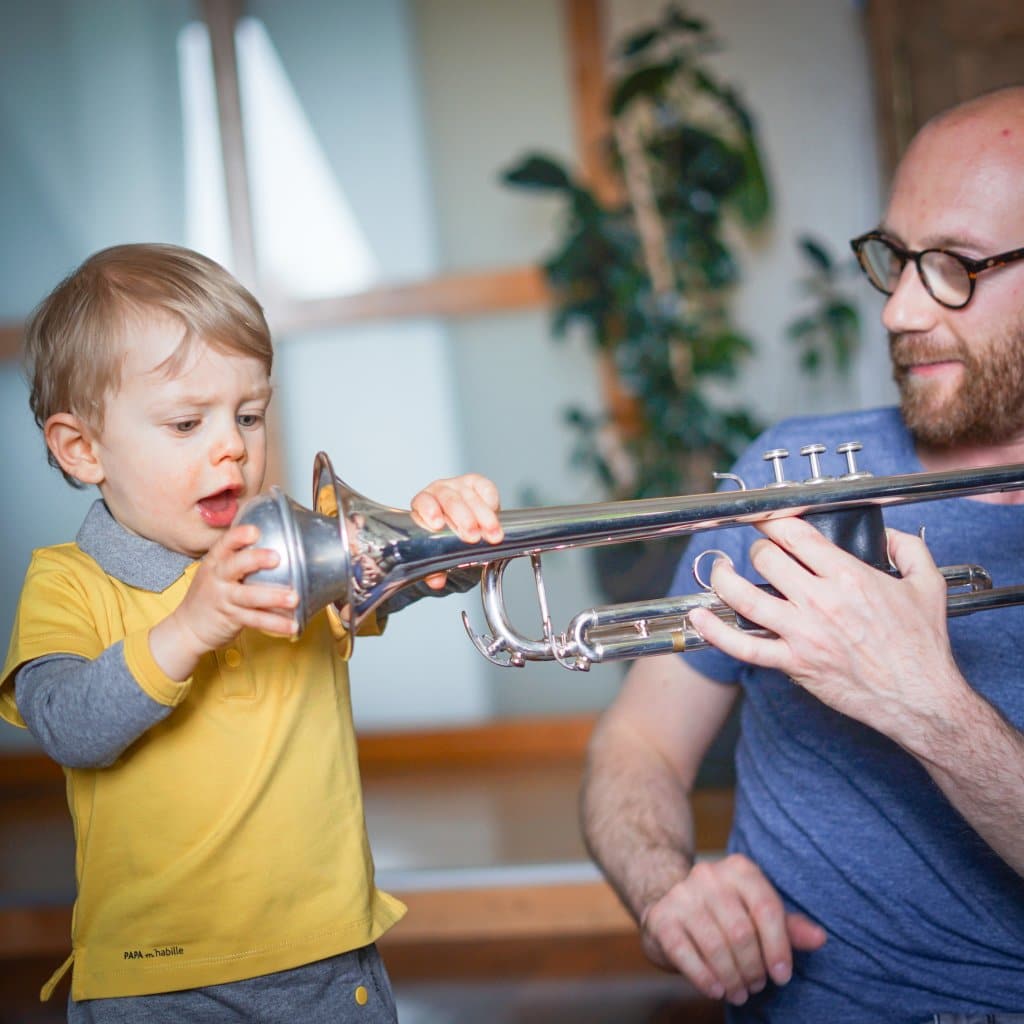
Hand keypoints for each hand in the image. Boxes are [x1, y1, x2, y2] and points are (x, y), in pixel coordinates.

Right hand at [150, 524, 298, 679]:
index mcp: (215, 562)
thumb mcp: (217, 572)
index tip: (254, 531)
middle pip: (234, 566)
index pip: (224, 544)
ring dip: (273, 597)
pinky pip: (255, 620)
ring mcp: (223, 599)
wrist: (187, 629)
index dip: (238, 536)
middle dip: (255, 559)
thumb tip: (277, 543)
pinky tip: (292, 625)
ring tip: (294, 598)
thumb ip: (239, 559)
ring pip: (248, 596)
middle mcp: (217, 578)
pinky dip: (275, 624)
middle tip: (277, 557)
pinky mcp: (231, 619)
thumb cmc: (210, 595)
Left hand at [410, 474, 502, 588]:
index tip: (438, 524)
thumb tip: (437, 581)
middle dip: (463, 518)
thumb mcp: (440, 553)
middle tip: (472, 536)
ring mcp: (459, 486)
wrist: (464, 528)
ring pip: (470, 496)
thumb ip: (436, 567)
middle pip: (449, 500)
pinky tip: (496, 513)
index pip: (424, 502)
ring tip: (492, 534)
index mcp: (423, 505)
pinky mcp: (477, 483)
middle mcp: (439, 492)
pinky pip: (485, 488)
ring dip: (483, 516)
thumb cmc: (446, 538)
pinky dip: (490, 501)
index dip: (429, 511)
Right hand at [640, 853, 825, 1004]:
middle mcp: (708, 875)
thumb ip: (788, 926)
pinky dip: (704, 978)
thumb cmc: (726, 914)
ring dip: (732, 978)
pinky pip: (685, 953)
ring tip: (739, 993)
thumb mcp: (758, 914)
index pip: (766, 908)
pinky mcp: (661, 917)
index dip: (778, 948)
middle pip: (741, 932)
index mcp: (739, 869)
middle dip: (753, 969)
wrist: (671, 906)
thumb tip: (820, 938)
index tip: (782, 976)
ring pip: (715, 945)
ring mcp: (681, 894)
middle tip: (756, 986)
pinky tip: (716, 989)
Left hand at [689, 518, 960, 738]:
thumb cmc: (923, 646)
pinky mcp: (793, 663)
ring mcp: (802, 633)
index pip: (795, 534)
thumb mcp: (928, 585)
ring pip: (745, 596)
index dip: (775, 519)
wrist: (922, 699)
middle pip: (766, 558)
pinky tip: (699, 618)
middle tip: (762, 550)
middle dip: (759, 548)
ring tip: (721, 570)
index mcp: (848, 576)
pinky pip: (743, 647)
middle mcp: (819, 601)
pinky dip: (715, 632)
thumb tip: (889, 535)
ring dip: (724, 579)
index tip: (768, 517)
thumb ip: (909, 549)